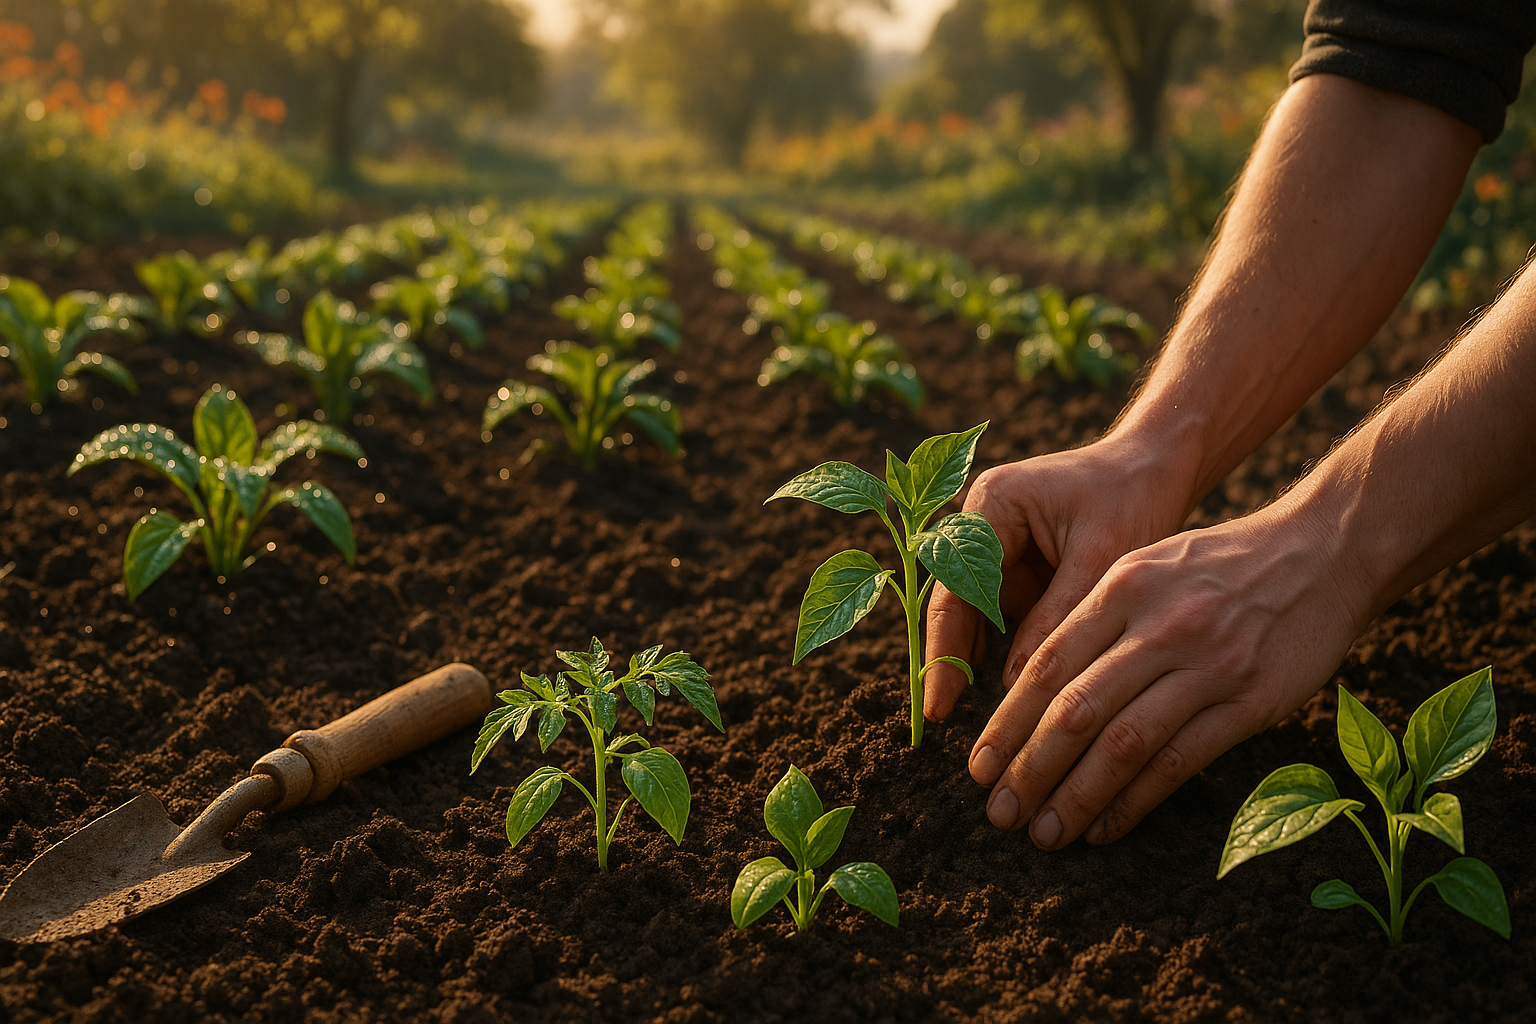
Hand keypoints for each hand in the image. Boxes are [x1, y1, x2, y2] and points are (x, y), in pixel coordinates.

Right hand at [923, 433, 1196, 722]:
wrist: (1161, 466)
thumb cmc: (1134, 498)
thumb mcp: (1099, 561)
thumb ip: (1055, 620)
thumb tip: (1011, 687)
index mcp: (992, 504)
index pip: (956, 585)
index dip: (943, 646)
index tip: (937, 699)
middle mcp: (982, 520)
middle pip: (955, 599)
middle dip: (949, 655)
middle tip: (938, 713)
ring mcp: (998, 542)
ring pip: (976, 611)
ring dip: (973, 655)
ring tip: (964, 710)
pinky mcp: (1019, 561)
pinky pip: (1003, 611)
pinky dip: (1005, 646)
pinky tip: (1004, 688)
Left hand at [970, 502, 1366, 848]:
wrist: (1324, 551)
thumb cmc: (1222, 563)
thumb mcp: (1146, 565)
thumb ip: (1093, 618)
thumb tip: (1031, 685)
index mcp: (1122, 588)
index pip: (1046, 666)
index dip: (1007, 724)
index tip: (978, 767)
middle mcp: (1159, 626)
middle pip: (1075, 710)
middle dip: (1029, 769)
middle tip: (998, 812)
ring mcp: (1207, 666)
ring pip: (1123, 744)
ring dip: (1077, 797)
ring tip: (1044, 833)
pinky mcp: (1250, 703)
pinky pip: (1179, 762)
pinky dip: (1135, 801)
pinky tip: (1106, 827)